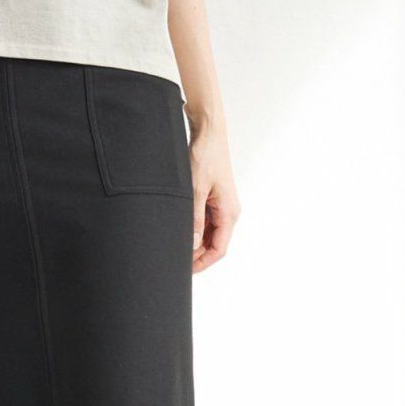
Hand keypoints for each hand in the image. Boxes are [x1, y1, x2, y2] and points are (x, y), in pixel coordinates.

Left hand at [187, 122, 239, 271]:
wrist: (208, 134)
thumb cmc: (205, 157)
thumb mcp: (195, 190)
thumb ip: (194, 218)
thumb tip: (193, 244)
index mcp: (229, 212)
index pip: (219, 249)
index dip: (202, 263)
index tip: (185, 271)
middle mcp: (229, 211)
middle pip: (214, 244)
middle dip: (196, 255)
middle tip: (175, 261)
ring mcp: (222, 206)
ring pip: (209, 234)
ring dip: (195, 242)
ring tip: (175, 247)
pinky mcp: (214, 199)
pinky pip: (206, 222)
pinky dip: (194, 229)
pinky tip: (180, 231)